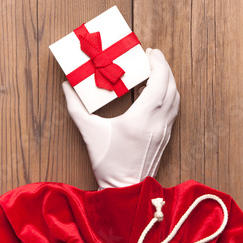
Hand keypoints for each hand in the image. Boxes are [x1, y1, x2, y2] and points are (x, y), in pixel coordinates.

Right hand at [62, 48, 179, 188]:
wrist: (126, 190)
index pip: (158, 83)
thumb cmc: (109, 164)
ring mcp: (165, 130)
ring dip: (168, 81)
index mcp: (142, 119)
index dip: (158, 65)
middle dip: (164, 67)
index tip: (150, 52)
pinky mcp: (166, 137)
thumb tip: (67, 86)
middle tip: (153, 56)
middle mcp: (158, 123)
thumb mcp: (89, 133)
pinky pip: (173, 109)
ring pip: (175, 98)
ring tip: (154, 71)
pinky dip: (168, 95)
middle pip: (171, 87)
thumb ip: (76, 108)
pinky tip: (154, 93)